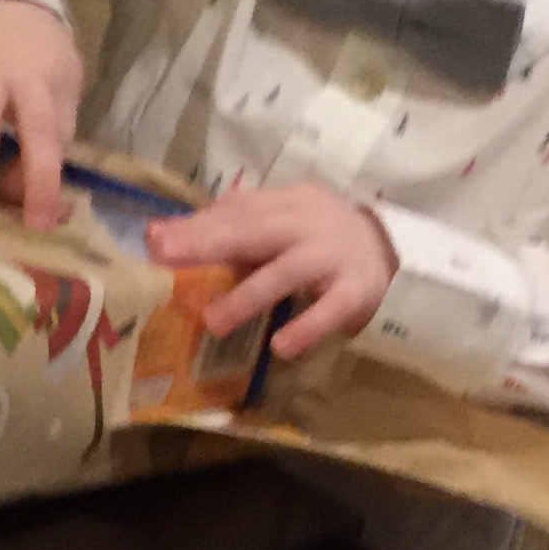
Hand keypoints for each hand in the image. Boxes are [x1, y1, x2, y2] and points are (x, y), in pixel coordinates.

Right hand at [0, 0, 82, 228]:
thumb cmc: (37, 51)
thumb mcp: (65, 79)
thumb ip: (58, 125)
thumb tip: (33, 182)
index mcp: (51, 85)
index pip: (60, 137)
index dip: (52, 179)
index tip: (45, 218)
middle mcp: (20, 83)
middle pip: (32, 130)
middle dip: (28, 176)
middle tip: (17, 216)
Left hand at [145, 182, 394, 361]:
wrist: (395, 246)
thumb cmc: (319, 237)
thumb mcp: (283, 219)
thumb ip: (234, 225)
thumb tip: (167, 234)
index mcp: (288, 203)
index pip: (238, 211)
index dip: (196, 225)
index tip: (154, 239)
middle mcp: (309, 224)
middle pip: (257, 230)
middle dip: (209, 243)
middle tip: (166, 256)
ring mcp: (334, 257)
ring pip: (288, 271)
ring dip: (249, 296)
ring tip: (214, 321)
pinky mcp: (357, 291)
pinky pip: (330, 310)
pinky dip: (306, 327)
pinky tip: (281, 346)